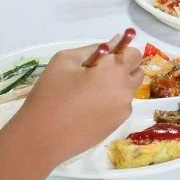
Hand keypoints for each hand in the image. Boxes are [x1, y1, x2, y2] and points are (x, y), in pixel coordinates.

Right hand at [18, 39, 141, 159]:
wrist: (42, 136)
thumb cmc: (50, 93)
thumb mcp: (66, 60)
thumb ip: (95, 48)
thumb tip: (116, 42)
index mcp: (114, 70)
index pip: (134, 54)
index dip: (121, 52)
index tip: (104, 58)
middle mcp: (125, 90)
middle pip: (137, 71)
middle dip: (123, 68)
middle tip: (97, 74)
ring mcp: (123, 110)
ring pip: (129, 90)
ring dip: (118, 86)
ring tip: (89, 93)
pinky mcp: (116, 126)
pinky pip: (121, 106)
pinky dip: (111, 103)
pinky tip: (88, 109)